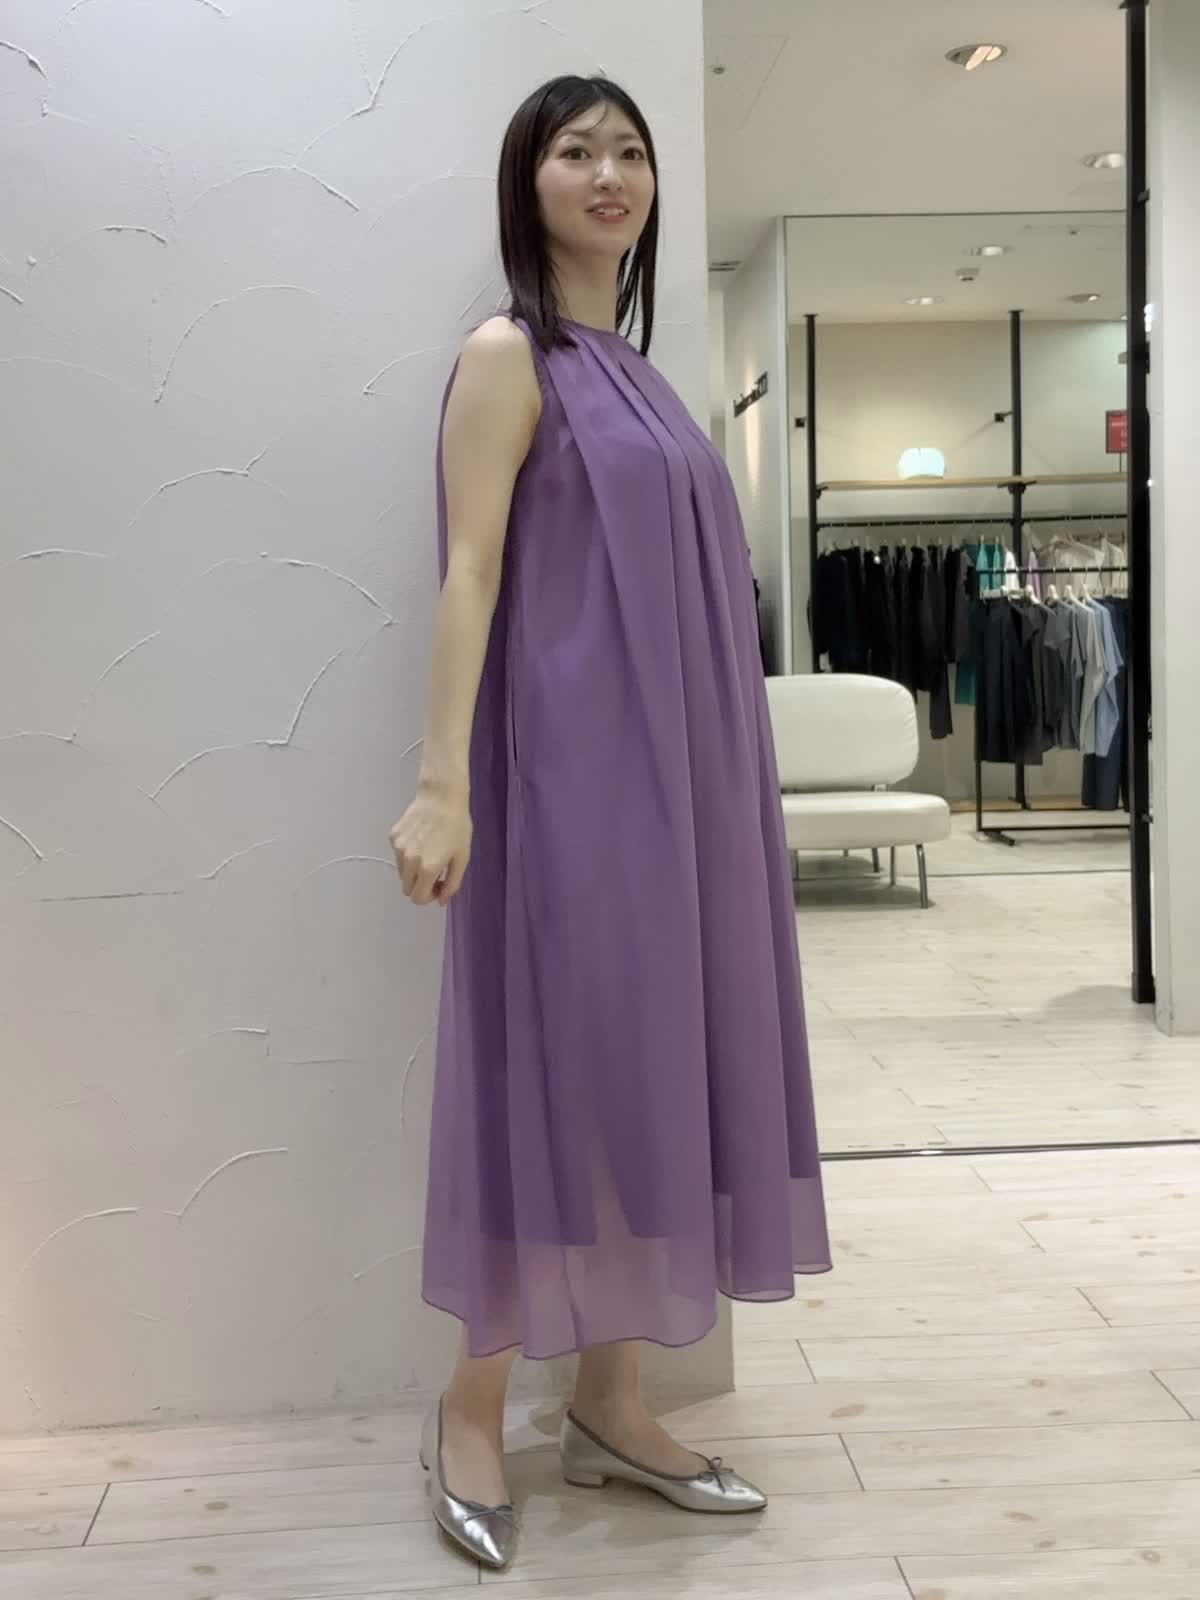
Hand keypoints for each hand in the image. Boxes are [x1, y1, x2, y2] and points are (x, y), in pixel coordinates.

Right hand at [389, 782, 471, 906]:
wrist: (441, 797)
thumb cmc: (457, 826)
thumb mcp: (462, 857)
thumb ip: (452, 884)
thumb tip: (440, 901)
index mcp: (427, 868)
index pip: (418, 898)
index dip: (428, 897)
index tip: (438, 886)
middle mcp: (409, 861)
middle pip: (407, 889)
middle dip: (420, 887)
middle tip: (435, 873)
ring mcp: (399, 848)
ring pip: (402, 873)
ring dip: (414, 872)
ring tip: (429, 854)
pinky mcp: (393, 837)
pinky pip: (399, 856)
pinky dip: (408, 855)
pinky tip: (421, 840)